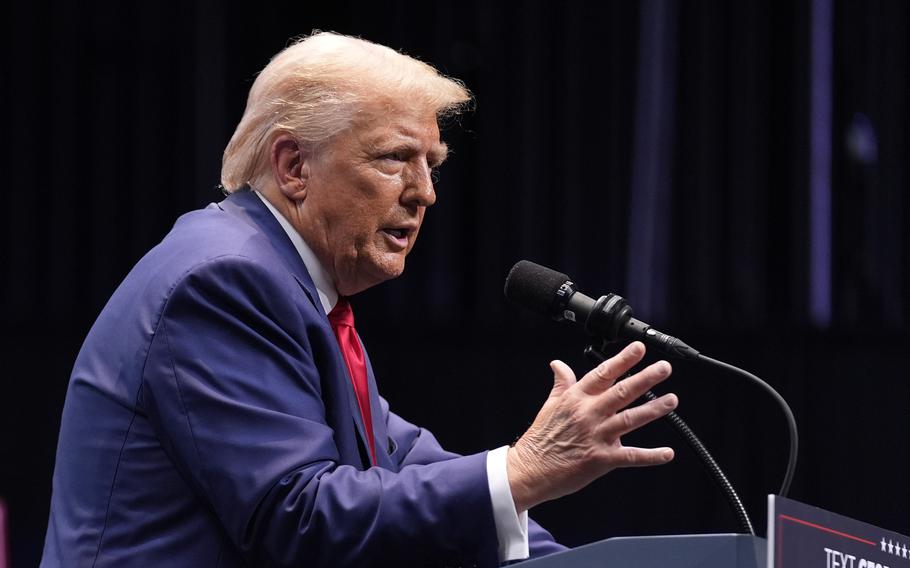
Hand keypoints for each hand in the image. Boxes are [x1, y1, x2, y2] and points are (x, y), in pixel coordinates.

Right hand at [506, 341, 677, 512]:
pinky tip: (667, 453)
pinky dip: (651, 456)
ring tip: (671, 400)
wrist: (530, 470)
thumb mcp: (550, 405)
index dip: (623, 360)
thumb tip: (558, 364)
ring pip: (631, 419)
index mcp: (576, 398)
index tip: (639, 349)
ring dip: (654, 409)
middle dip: (646, 378)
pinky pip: (631, 456)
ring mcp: (596, 436)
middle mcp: (588, 414)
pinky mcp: (601, 459)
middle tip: (664, 368)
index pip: (603, 373)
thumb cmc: (540, 439)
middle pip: (622, 392)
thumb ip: (561, 383)